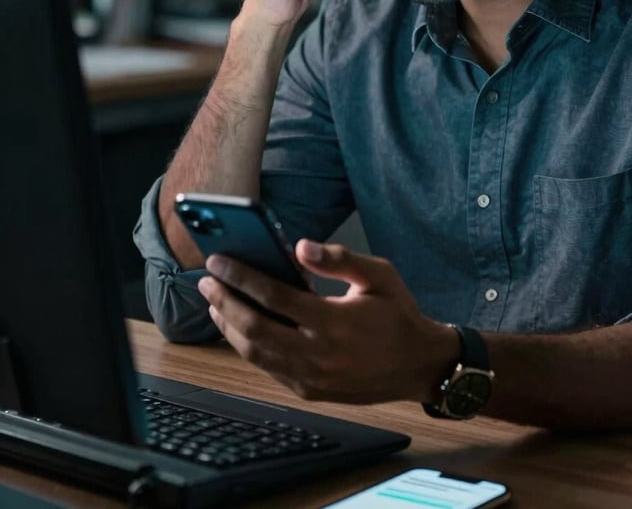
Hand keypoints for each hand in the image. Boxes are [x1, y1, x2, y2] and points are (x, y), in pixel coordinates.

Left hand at [197, 242, 458, 403]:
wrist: (419, 365)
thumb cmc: (398, 314)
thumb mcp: (380, 275)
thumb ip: (340, 259)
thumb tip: (300, 246)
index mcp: (335, 321)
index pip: (275, 296)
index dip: (242, 277)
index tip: (218, 261)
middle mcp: (320, 353)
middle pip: (255, 328)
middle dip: (225, 302)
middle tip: (206, 280)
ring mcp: (313, 377)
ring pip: (256, 353)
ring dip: (229, 327)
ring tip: (215, 302)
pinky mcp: (311, 391)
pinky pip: (269, 368)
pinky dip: (247, 347)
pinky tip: (239, 328)